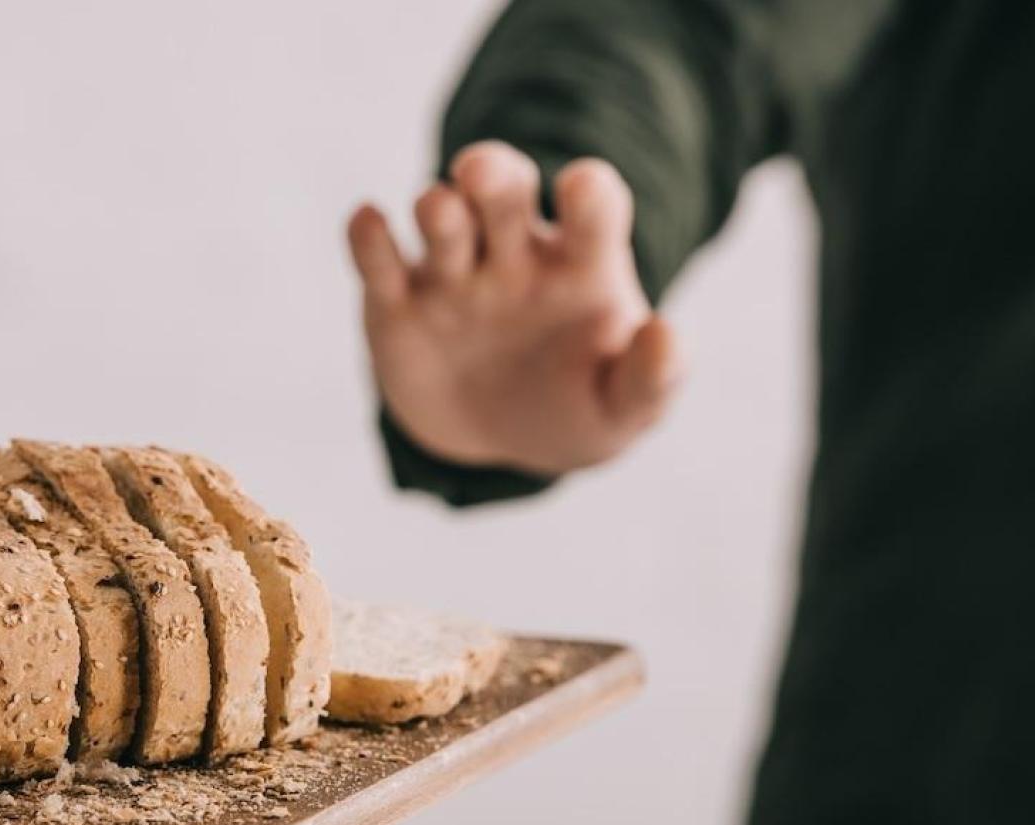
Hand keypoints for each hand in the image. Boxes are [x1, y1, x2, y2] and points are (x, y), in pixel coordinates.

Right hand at [348, 141, 681, 475]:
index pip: (591, 207)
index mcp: (580, 262)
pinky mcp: (396, 304)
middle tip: (479, 173)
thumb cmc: (577, 409)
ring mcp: (453, 273)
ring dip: (437, 208)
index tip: (580, 189)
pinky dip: (368, 237)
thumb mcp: (624, 409)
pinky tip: (369, 225)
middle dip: (492, 173)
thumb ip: (651, 378)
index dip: (587, 193)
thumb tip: (666, 335)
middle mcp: (513, 252)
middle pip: (503, 189)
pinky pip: (378, 260)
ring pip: (440, 217)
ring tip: (438, 214)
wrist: (502, 441)